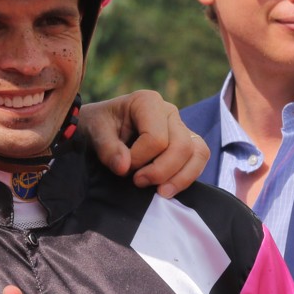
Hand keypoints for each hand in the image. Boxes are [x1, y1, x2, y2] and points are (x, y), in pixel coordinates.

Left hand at [78, 90, 208, 197]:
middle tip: (138, 182)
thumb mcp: (95, 132)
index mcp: (147, 102)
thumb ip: (107, 149)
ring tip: (159, 192)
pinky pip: (199, 158)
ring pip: (197, 153)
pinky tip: (168, 188)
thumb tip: (124, 167)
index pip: (156, 138)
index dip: (139, 159)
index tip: (122, 167)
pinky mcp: (186, 142)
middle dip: (160, 171)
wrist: (101, 127)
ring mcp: (180, 126)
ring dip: (179, 177)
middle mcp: (169, 111)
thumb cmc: (99, 125)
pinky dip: (187, 176)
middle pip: (181, 146)